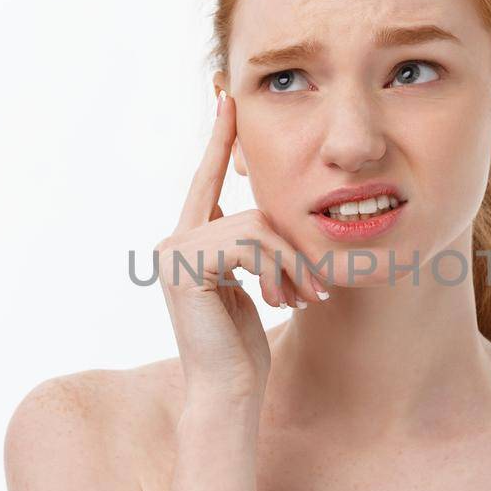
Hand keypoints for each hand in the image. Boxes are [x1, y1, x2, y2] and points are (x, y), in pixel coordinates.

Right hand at [153, 90, 327, 400]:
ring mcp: (174, 251)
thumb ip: (255, 249)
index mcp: (190, 240)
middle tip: (316, 290)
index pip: (208, 179)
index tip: (228, 98)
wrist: (229, 392)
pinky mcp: (186, 265)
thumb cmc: (244, 350)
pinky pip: (252, 244)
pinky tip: (283, 301)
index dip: (220, 139)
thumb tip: (272, 220)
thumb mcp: (256, 286)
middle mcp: (174, 239)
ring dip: (293, 266)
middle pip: (253, 211)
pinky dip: (281, 271)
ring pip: (258, 229)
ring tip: (304, 301)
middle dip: (292, 250)